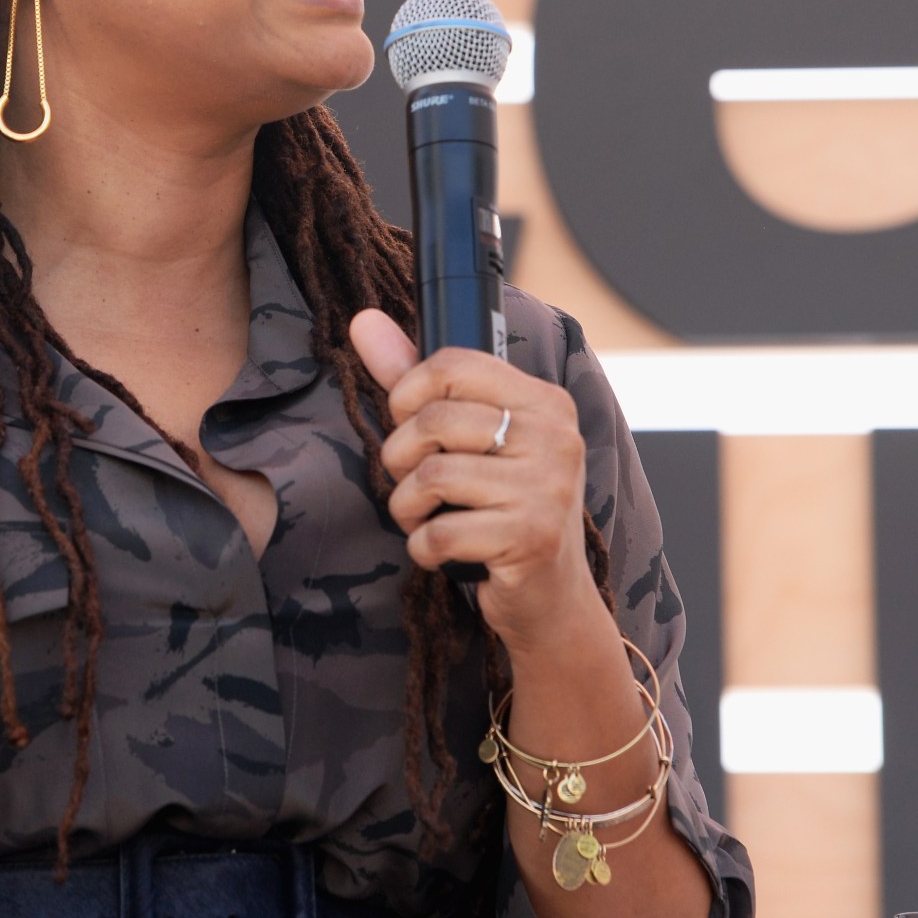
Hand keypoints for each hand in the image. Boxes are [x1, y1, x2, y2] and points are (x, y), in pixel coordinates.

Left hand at [348, 308, 610, 655]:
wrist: (551, 598)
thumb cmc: (502, 509)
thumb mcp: (470, 441)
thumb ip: (417, 381)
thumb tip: (363, 320)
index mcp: (543, 402)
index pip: (452, 365)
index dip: (407, 395)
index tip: (408, 423)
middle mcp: (555, 437)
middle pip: (434, 421)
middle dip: (401, 459)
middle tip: (414, 485)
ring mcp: (547, 487)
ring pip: (432, 476)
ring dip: (407, 507)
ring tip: (425, 518)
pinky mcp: (531, 538)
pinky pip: (439, 533)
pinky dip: (422, 548)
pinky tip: (442, 550)